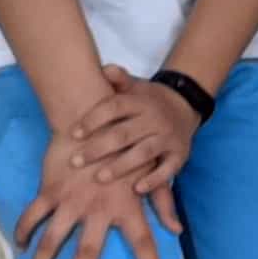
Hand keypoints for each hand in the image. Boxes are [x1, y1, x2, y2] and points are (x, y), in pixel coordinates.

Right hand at [11, 128, 176, 258]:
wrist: (92, 113)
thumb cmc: (126, 143)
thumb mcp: (149, 172)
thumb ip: (162, 203)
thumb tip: (177, 229)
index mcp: (126, 207)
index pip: (143, 242)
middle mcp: (98, 209)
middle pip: (87, 253)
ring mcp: (71, 201)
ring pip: (52, 240)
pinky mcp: (50, 190)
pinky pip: (33, 216)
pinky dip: (24, 231)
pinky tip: (20, 246)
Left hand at [69, 69, 200, 190]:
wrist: (185, 107)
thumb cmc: (148, 101)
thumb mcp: (135, 88)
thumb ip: (119, 80)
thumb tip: (105, 69)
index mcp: (140, 102)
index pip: (115, 107)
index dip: (93, 119)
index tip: (73, 134)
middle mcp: (155, 119)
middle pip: (124, 133)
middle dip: (99, 148)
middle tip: (75, 161)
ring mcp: (168, 137)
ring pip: (143, 152)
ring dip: (121, 165)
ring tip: (100, 177)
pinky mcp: (180, 155)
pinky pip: (168, 169)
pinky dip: (154, 180)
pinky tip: (137, 189)